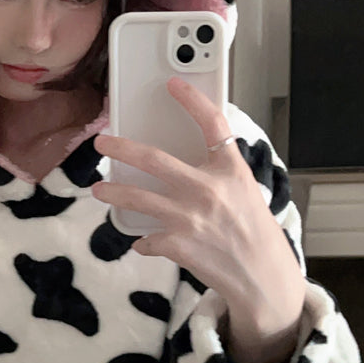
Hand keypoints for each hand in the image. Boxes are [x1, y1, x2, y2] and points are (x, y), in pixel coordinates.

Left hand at [92, 78, 305, 362]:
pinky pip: (147, 239)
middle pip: (154, 159)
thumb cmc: (255, 234)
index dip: (192, 100)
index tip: (173, 84)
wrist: (263, 278)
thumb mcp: (246, 192)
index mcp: (231, 171)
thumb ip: (219, 172)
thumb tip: (186, 162)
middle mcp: (208, 189)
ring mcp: (190, 218)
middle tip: (102, 143)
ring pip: (138, 198)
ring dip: (114, 192)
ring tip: (100, 189)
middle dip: (122, 148)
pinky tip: (144, 242)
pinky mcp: (178, 245)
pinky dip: (143, 241)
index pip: (213, 124)